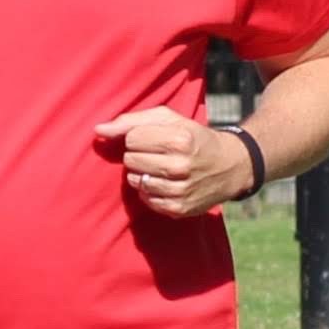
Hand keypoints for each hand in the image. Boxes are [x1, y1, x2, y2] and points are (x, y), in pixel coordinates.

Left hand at [95, 104, 251, 216]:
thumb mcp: (169, 119)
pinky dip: (150, 191)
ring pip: (136, 181)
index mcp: (179, 139)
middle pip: (130, 160)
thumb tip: (98, 130)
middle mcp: (180, 166)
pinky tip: (164, 183)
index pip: (131, 138)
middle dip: (138, 155)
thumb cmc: (193, 137)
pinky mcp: (178, 209)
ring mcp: (180, 190)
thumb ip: (131, 121)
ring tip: (160, 169)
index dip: (138, 137)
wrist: (230, 166)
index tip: (153, 139)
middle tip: (157, 154)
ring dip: (142, 174)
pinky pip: (146, 199)